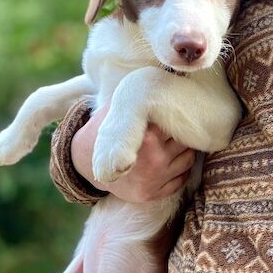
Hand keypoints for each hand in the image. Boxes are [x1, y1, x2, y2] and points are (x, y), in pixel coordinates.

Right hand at [71, 103, 194, 203]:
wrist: (84, 164)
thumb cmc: (104, 131)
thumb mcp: (116, 110)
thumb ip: (136, 98)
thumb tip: (162, 77)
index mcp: (148, 138)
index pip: (178, 123)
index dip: (178, 115)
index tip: (177, 110)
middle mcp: (154, 160)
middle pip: (187, 141)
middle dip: (183, 132)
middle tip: (177, 125)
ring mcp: (156, 180)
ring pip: (189, 160)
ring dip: (184, 150)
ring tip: (173, 141)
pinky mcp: (154, 195)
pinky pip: (182, 179)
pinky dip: (180, 168)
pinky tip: (170, 158)